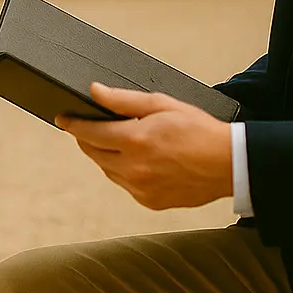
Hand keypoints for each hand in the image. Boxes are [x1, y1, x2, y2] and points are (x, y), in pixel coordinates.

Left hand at [56, 82, 232, 210]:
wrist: (230, 164)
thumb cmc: (198, 129)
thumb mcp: (161, 104)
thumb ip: (123, 100)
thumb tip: (94, 91)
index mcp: (135, 142)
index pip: (88, 133)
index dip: (72, 124)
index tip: (62, 118)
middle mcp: (134, 169)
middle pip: (93, 153)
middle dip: (88, 138)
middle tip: (91, 126)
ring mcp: (141, 189)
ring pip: (108, 170)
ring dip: (106, 155)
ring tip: (121, 141)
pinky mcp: (150, 202)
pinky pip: (125, 185)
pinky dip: (124, 172)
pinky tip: (139, 160)